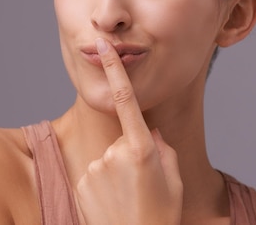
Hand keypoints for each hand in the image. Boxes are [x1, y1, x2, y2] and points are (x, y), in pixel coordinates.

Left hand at [75, 37, 182, 224]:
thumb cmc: (161, 214)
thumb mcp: (173, 179)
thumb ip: (162, 148)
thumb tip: (149, 131)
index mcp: (142, 149)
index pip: (126, 99)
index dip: (114, 70)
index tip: (104, 48)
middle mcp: (115, 153)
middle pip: (123, 140)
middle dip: (131, 155)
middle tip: (142, 184)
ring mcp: (96, 167)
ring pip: (108, 158)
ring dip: (117, 172)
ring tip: (128, 197)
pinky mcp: (82, 181)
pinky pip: (95, 174)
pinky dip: (104, 185)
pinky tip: (113, 203)